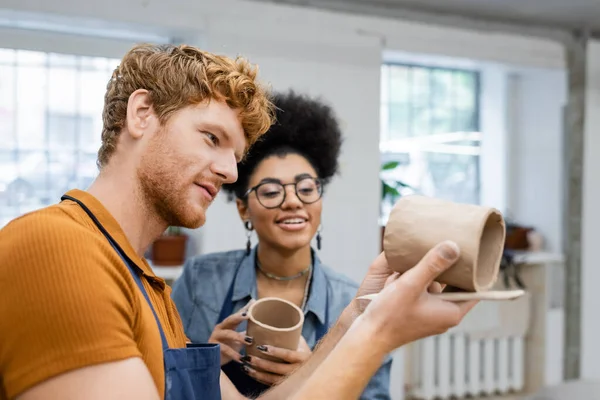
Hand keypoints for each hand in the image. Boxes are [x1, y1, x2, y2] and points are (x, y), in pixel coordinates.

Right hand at [208, 300, 254, 365]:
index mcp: (227, 325)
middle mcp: (221, 328)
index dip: (244, 309)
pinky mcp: (214, 348)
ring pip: (228, 334)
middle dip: (238, 317)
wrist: (215, 361)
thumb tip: (259, 323)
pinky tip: (241, 359)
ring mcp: (216, 337)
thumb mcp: (239, 338)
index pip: (237, 314)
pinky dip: (234, 354)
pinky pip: (225, 349)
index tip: (253, 302)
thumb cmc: (229, 346)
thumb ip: (247, 330)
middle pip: (230, 320)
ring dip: (239, 337)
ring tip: (250, 341)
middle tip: (248, 316)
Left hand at [241, 336, 311, 385]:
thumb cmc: (304, 350)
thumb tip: (275, 318)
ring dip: (258, 373)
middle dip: (262, 364)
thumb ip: (290, 333)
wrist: (314, 368)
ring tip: (245, 366)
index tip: (262, 347)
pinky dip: (259, 379)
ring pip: (273, 379)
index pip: (288, 355)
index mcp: (304, 357)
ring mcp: (292, 380)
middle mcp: (299, 370)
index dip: (275, 352)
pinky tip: (250, 372)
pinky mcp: (286, 385)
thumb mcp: (301, 341)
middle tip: (249, 357)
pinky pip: (271, 384)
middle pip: (278, 368)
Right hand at [356, 240, 477, 353]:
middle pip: (457, 287)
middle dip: (450, 270)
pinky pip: (427, 294)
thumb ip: (432, 264)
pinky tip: (408, 273)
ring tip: (421, 261)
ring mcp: (433, 317)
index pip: (476, 290)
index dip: (475, 272)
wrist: (369, 335)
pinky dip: (421, 283)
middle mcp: (445, 316)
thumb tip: (454, 247)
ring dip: (431, 275)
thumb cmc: (390, 315)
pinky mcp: (420, 316)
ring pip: (439, 289)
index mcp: (452, 312)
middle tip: (447, 249)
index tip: (473, 255)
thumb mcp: (411, 284)